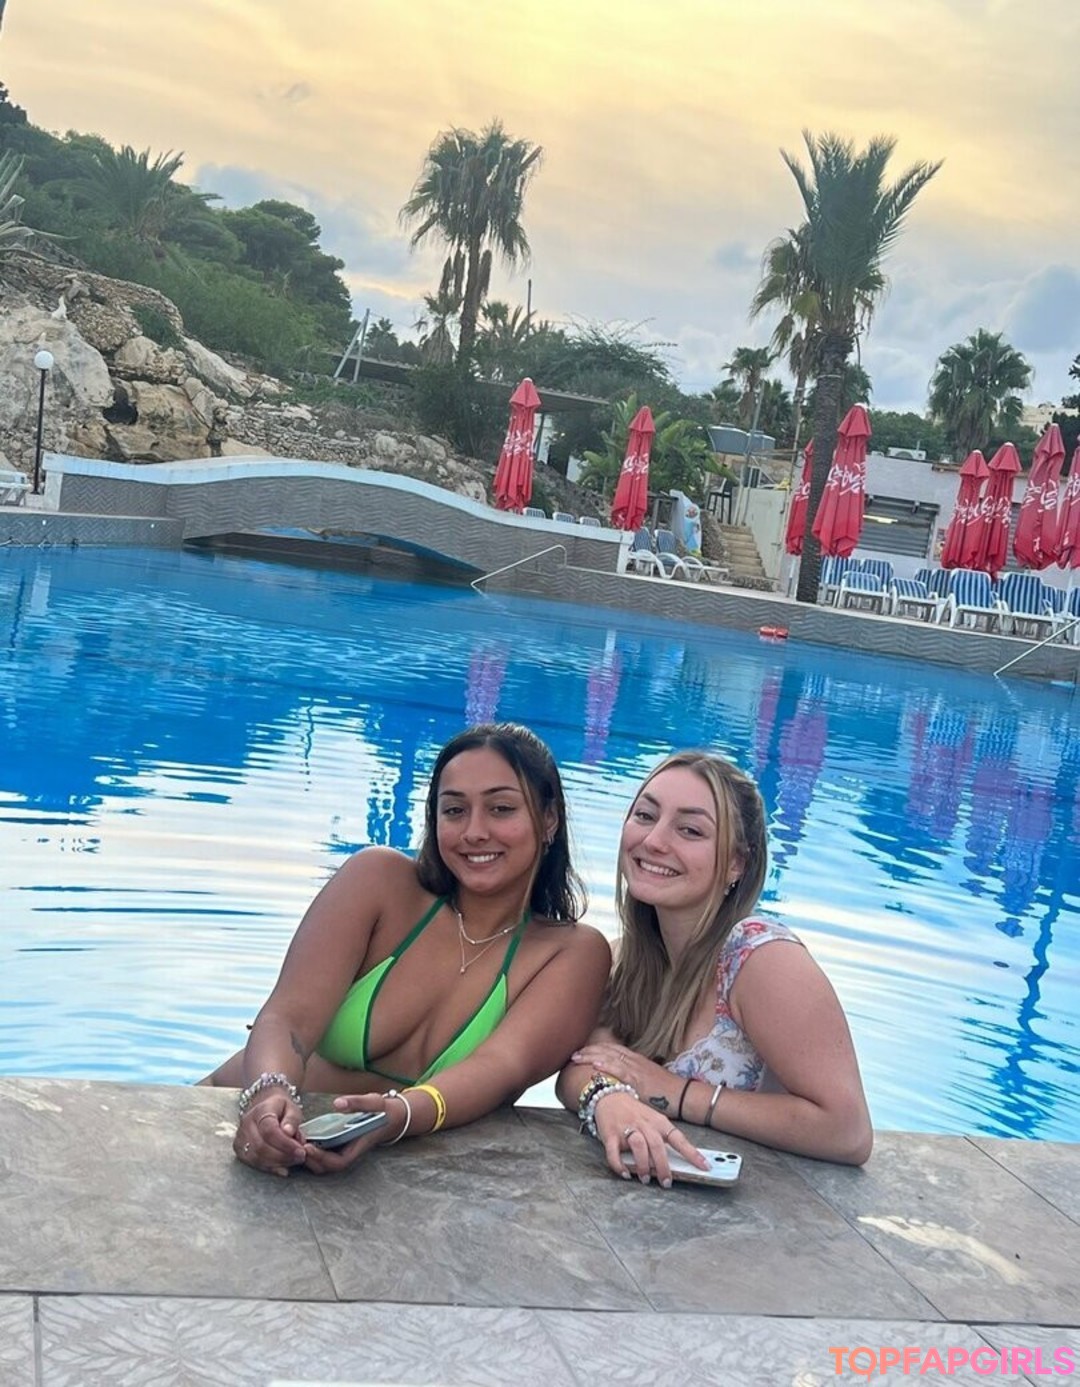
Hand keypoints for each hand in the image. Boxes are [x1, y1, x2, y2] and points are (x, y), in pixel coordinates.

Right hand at [234, 1091, 305, 1176]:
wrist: (264, 1105)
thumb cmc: (280, 1108)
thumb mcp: (292, 1108)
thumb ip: (292, 1119)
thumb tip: (288, 1132)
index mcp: (261, 1110)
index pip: (269, 1130)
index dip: (285, 1144)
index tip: (300, 1150)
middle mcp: (247, 1124)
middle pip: (261, 1147)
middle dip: (283, 1156)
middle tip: (300, 1157)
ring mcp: (241, 1138)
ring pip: (256, 1157)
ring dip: (278, 1163)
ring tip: (293, 1160)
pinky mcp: (239, 1149)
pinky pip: (253, 1163)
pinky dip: (270, 1168)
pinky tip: (282, 1167)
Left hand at [300, 1092, 403, 1175]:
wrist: (392, 1116)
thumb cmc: (383, 1111)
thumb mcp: (374, 1102)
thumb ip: (356, 1103)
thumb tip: (337, 1103)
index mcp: (357, 1146)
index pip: (338, 1162)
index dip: (321, 1158)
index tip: (308, 1147)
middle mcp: (349, 1152)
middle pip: (326, 1167)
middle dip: (309, 1160)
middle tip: (295, 1145)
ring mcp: (344, 1150)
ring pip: (323, 1163)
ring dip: (308, 1156)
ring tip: (296, 1142)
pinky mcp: (339, 1145)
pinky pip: (323, 1153)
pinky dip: (312, 1150)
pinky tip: (303, 1138)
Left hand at [571, 1041, 674, 1105]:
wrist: (683, 1095)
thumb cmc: (667, 1093)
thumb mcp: (647, 1081)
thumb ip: (633, 1080)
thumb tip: (619, 1085)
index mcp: (636, 1060)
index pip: (611, 1049)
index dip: (595, 1049)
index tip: (581, 1050)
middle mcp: (635, 1060)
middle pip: (607, 1050)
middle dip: (588, 1051)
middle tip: (572, 1054)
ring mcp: (636, 1068)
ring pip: (609, 1057)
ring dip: (591, 1056)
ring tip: (576, 1058)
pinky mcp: (639, 1079)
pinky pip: (620, 1070)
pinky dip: (606, 1066)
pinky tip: (595, 1066)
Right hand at [592, 1090, 707, 1186]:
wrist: (609, 1097)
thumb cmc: (634, 1113)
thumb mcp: (653, 1120)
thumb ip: (661, 1138)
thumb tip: (673, 1163)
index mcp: (658, 1122)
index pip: (679, 1139)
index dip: (692, 1153)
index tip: (705, 1166)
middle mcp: (644, 1124)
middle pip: (657, 1145)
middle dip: (663, 1166)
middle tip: (666, 1182)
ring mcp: (627, 1128)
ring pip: (639, 1147)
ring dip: (643, 1166)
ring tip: (645, 1179)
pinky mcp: (610, 1135)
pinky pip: (614, 1153)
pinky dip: (619, 1166)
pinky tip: (625, 1173)